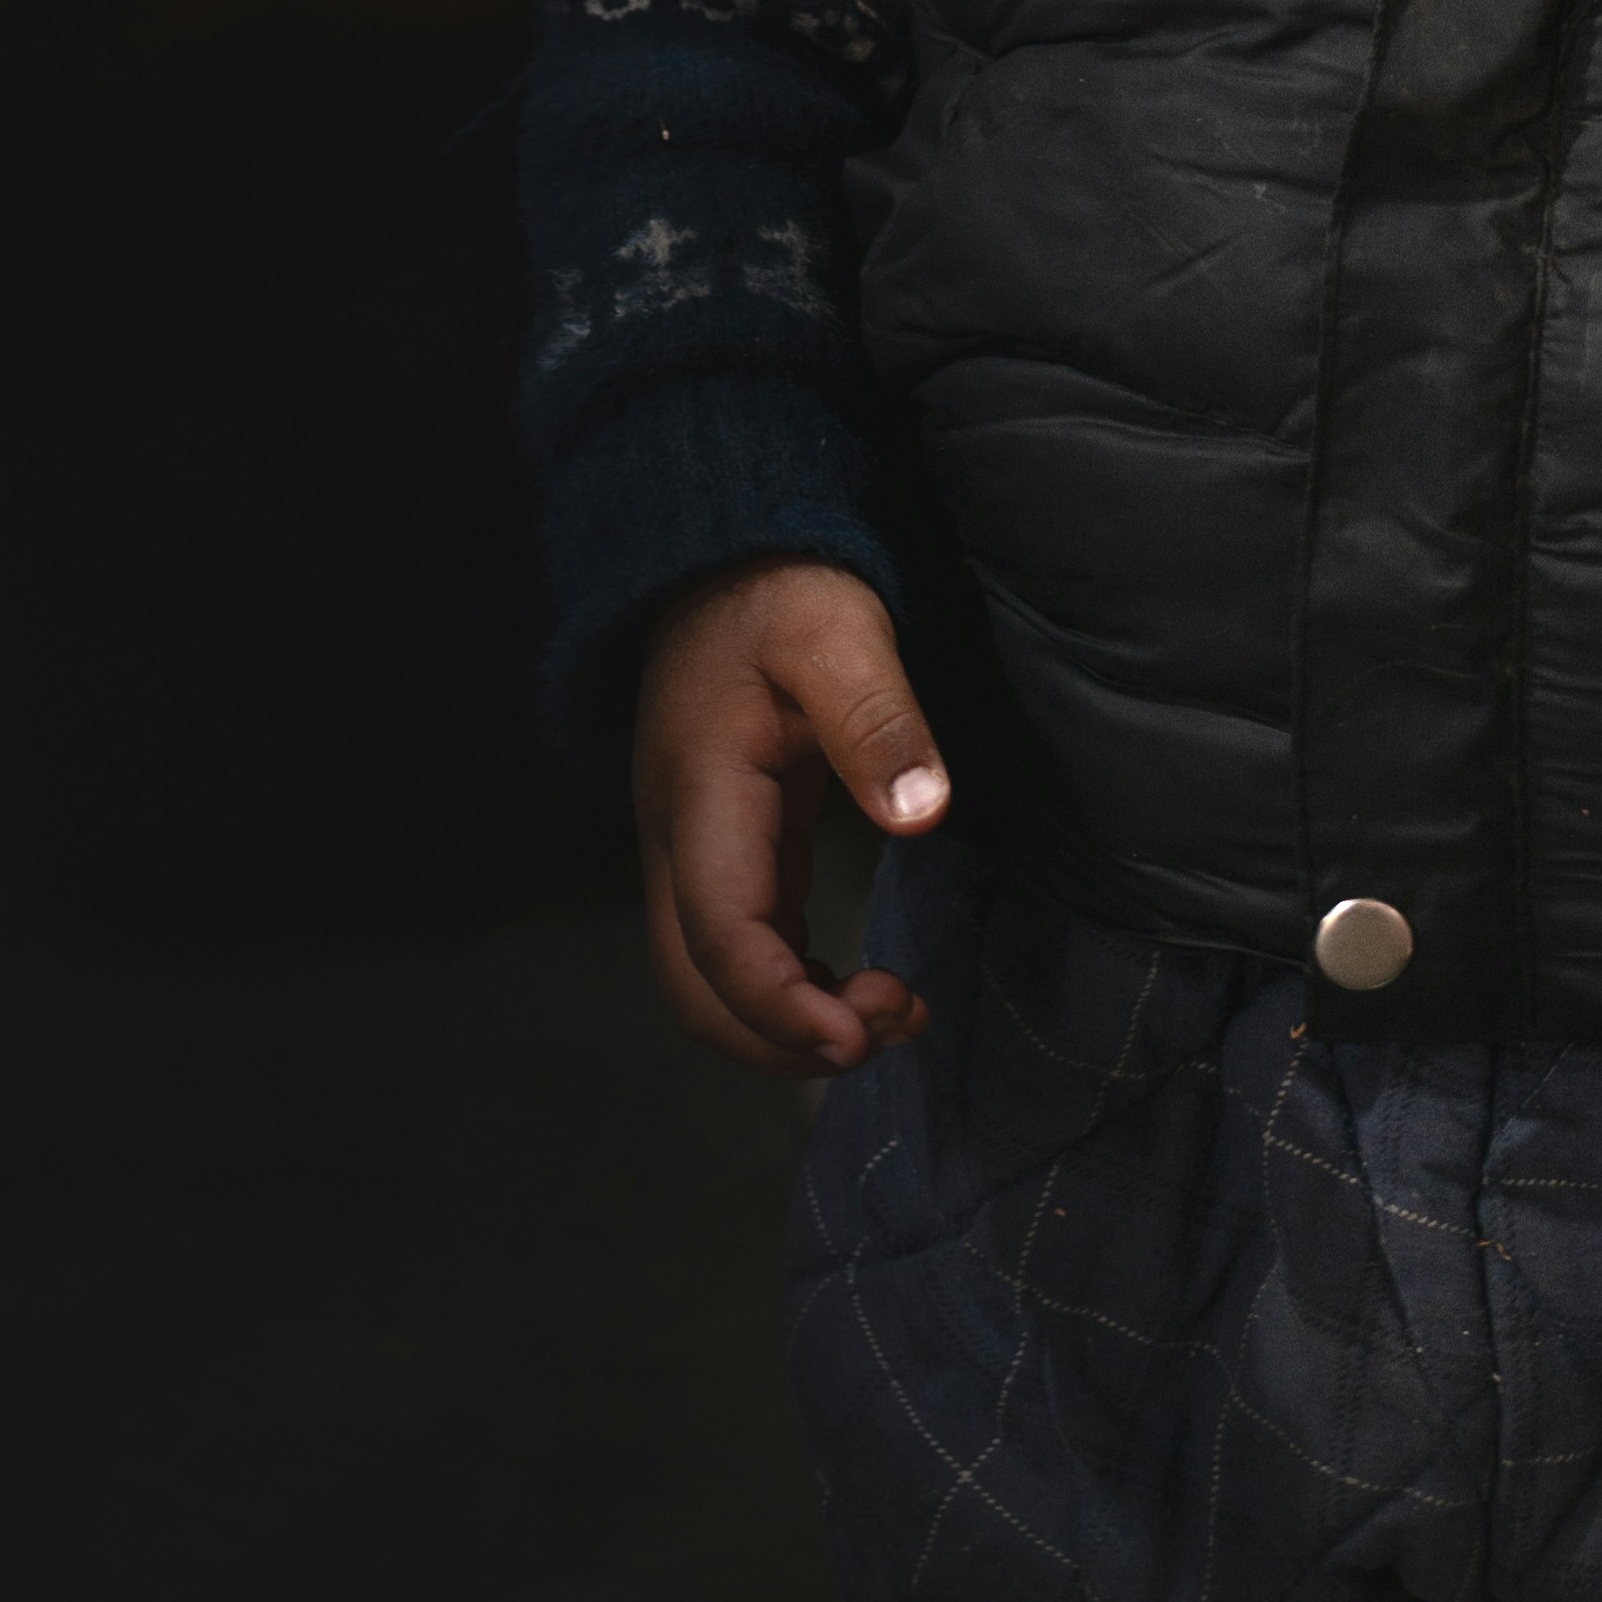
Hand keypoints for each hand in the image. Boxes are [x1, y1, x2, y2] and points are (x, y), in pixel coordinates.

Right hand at [631, 558, 949, 1077]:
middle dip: (784, 1040)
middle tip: (891, 1022)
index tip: (862, 1032)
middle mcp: (679, 841)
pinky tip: (854, 990)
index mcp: (701, 797)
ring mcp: (694, 852)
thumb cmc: (781, 591)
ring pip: (713, 984)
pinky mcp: (725, 852)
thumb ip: (877, 721)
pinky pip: (741, 951)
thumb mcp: (839, 633)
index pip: (720, 939)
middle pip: (698, 991)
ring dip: (791, 1024)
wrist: (726, 561)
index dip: (782, 1007)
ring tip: (893, 1010)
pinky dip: (792, 991)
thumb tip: (922, 814)